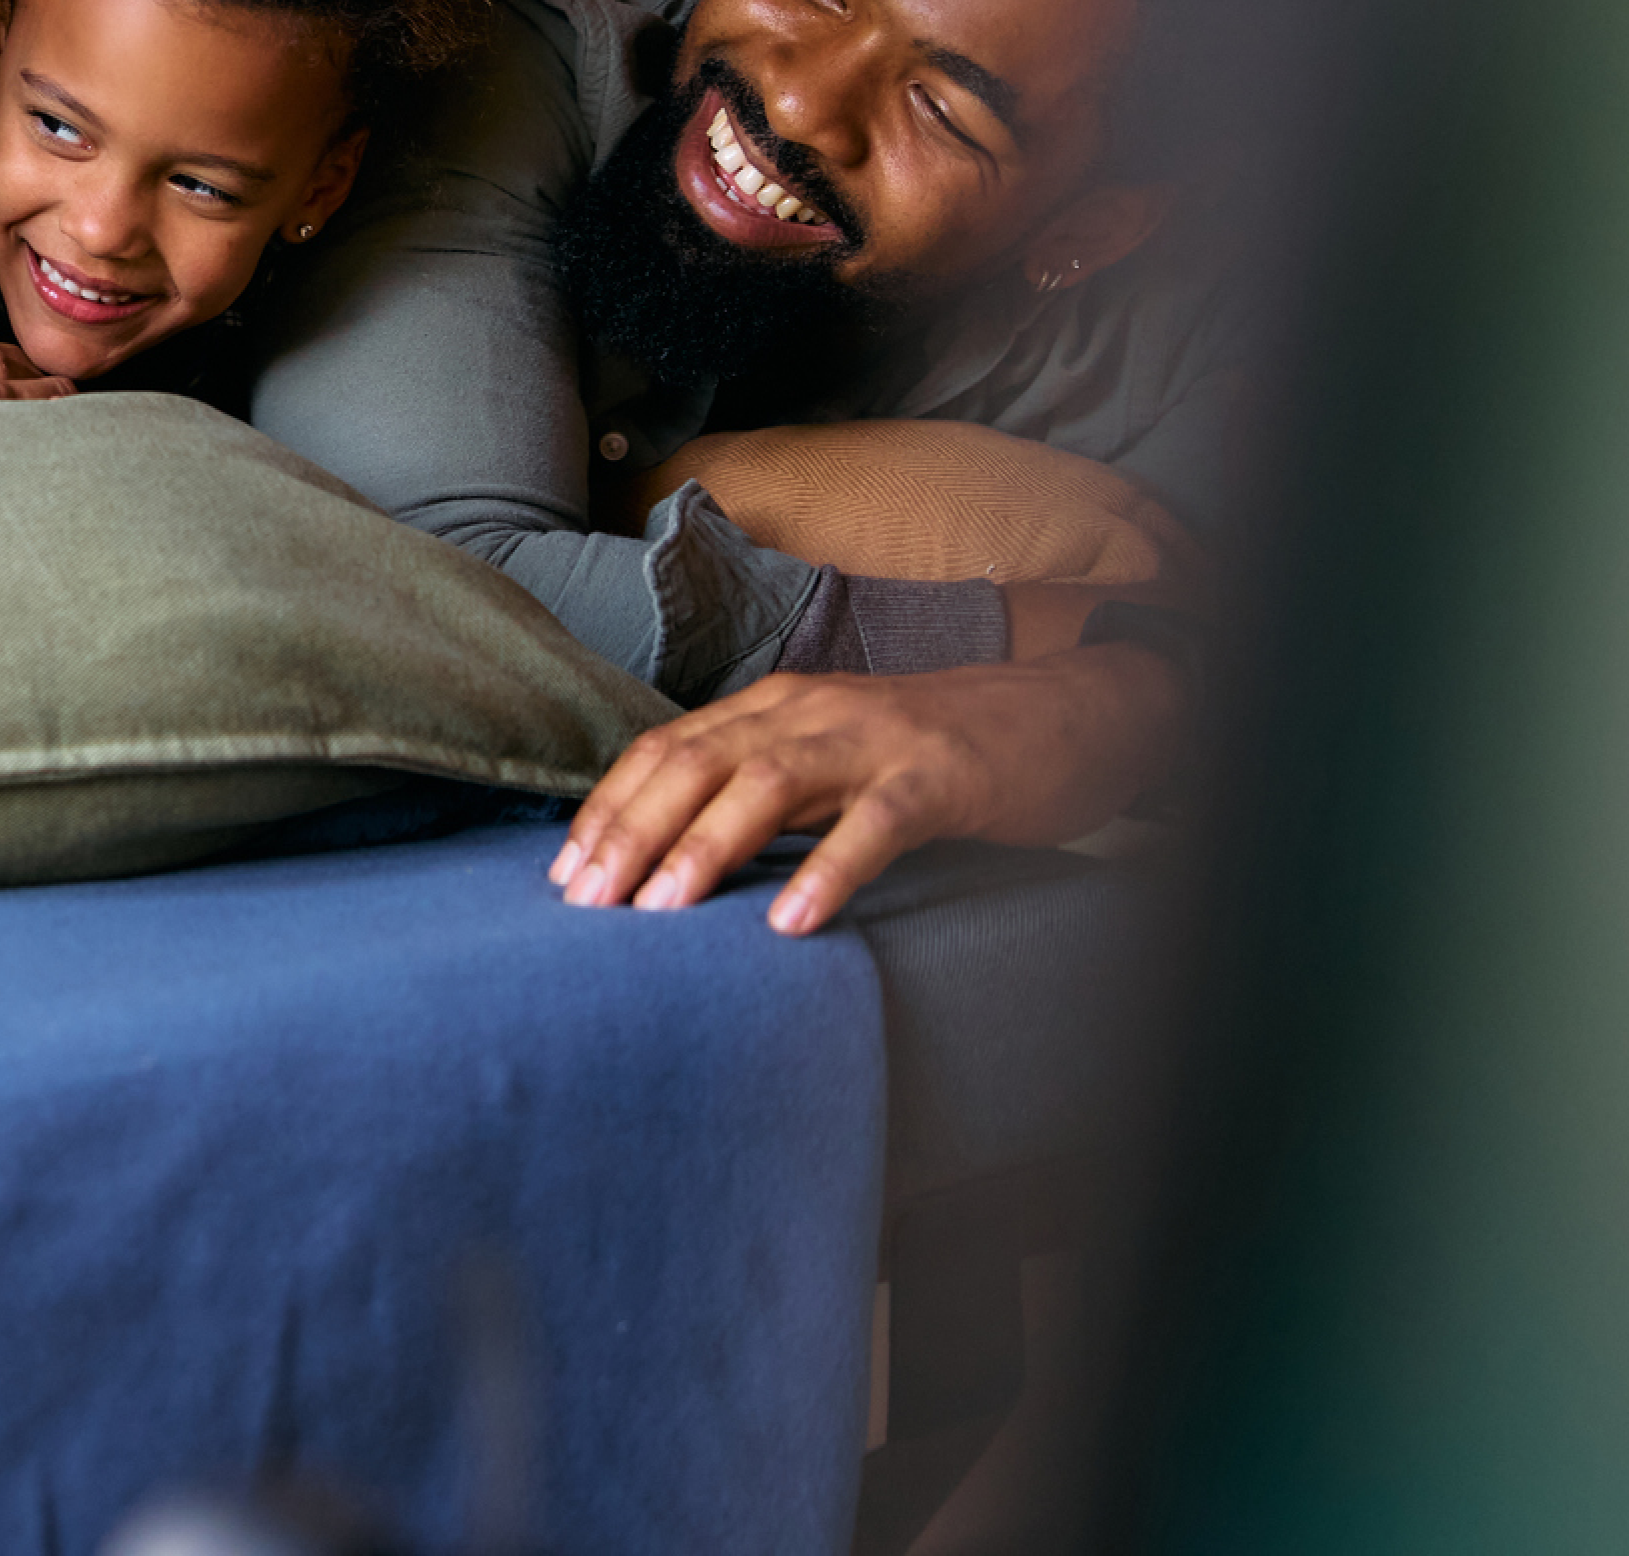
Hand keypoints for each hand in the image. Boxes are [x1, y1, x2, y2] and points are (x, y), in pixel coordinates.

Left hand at [547, 643, 1181, 935]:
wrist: (1065, 712)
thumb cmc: (934, 754)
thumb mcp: (833, 762)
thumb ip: (763, 794)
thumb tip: (674, 857)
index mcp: (774, 707)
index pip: (667, 749)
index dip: (610, 807)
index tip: (563, 873)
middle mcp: (809, 710)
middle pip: (697, 763)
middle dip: (632, 832)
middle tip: (585, 902)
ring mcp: (874, 739)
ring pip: (768, 783)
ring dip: (706, 846)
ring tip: (659, 911)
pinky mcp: (940, 775)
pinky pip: (875, 823)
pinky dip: (828, 869)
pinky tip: (791, 921)